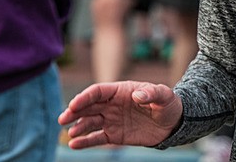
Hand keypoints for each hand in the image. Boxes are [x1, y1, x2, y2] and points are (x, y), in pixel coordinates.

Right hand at [58, 81, 183, 148]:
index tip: (74, 105)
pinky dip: (85, 141)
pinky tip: (74, 145)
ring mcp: (112, 120)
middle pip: (89, 106)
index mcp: (121, 91)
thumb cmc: (167, 104)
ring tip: (70, 134)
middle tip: (62, 119)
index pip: (98, 92)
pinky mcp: (114, 135)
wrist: (172, 123)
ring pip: (90, 122)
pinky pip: (97, 138)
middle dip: (74, 111)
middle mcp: (112, 105)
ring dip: (78, 127)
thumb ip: (152, 93)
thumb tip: (137, 95)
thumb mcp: (164, 96)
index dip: (85, 97)